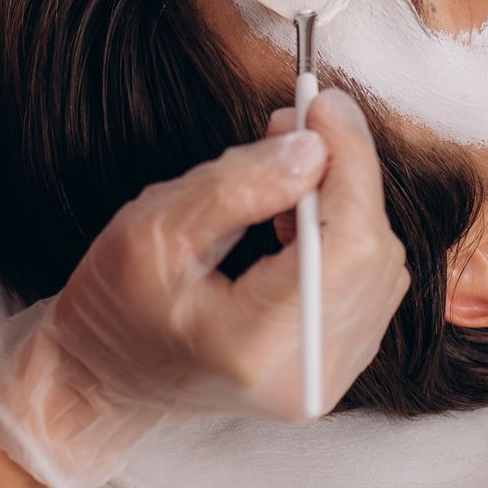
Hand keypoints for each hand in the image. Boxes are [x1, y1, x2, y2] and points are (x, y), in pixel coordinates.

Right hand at [0, 90, 408, 487]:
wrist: (105, 381)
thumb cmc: (116, 305)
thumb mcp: (157, 227)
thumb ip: (239, 184)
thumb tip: (315, 147)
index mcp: (256, 343)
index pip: (349, 243)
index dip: (350, 162)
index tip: (323, 106)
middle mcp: (306, 375)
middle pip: (373, 253)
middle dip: (345, 176)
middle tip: (295, 130)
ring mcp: (326, 381)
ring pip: (381, 267)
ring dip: (346, 208)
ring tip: (284, 185)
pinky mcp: (333, 371)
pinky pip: (371, 288)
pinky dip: (346, 242)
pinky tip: (297, 227)